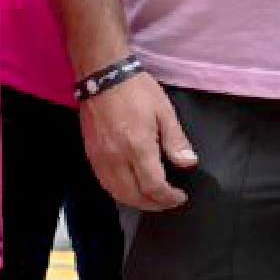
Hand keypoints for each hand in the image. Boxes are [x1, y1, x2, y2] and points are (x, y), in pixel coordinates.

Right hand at [81, 71, 197, 210]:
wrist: (102, 75)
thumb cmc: (136, 90)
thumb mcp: (164, 111)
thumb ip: (176, 140)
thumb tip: (189, 163)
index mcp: (138, 147)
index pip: (153, 187)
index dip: (168, 198)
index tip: (180, 196)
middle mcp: (116, 158)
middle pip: (134, 196)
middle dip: (154, 204)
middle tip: (169, 201)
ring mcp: (100, 158)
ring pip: (117, 194)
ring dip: (137, 202)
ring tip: (152, 199)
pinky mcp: (91, 154)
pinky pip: (105, 184)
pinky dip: (120, 193)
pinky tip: (130, 188)